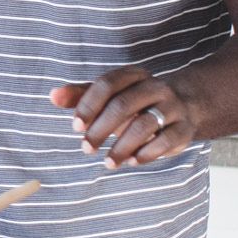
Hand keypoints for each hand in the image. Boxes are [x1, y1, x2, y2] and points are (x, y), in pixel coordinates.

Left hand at [50, 66, 198, 169]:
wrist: (184, 105)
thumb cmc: (135, 101)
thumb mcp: (110, 95)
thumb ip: (81, 95)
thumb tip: (53, 96)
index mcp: (133, 75)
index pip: (107, 85)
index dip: (89, 105)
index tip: (76, 127)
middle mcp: (155, 87)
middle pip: (123, 105)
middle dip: (101, 129)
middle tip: (86, 148)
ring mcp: (173, 107)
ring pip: (144, 125)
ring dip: (122, 147)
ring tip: (108, 162)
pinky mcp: (185, 128)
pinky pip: (166, 141)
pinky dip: (146, 153)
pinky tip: (132, 161)